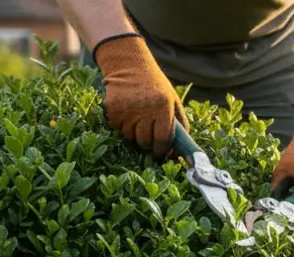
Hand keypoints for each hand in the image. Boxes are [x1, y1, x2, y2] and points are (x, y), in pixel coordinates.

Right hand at [93, 33, 184, 158]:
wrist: (129, 65)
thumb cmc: (156, 86)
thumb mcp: (173, 101)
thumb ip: (180, 124)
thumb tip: (180, 150)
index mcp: (163, 107)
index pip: (163, 138)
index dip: (162, 150)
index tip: (161, 153)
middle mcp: (145, 109)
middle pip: (145, 141)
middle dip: (148, 146)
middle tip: (149, 142)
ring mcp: (127, 109)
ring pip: (130, 137)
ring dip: (135, 136)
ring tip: (138, 125)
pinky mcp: (112, 108)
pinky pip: (117, 128)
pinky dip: (122, 127)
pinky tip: (127, 116)